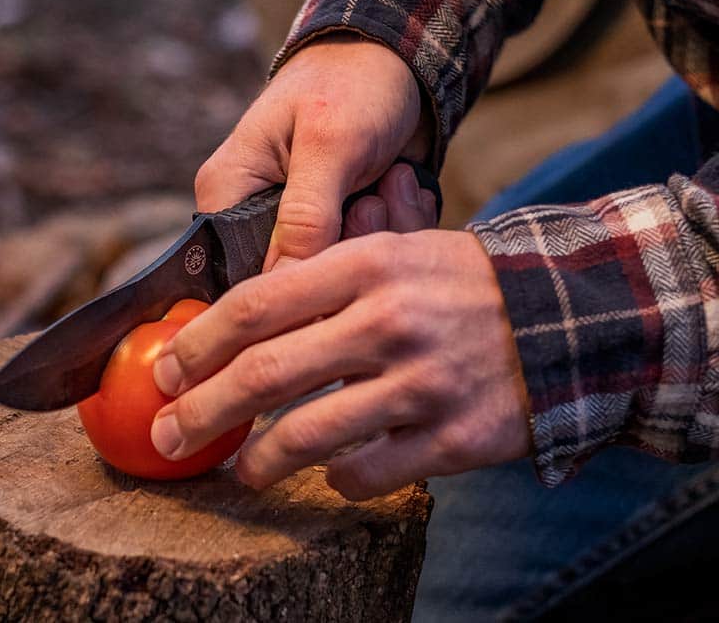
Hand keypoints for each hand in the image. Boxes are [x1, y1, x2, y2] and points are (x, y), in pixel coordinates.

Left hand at [149, 229, 530, 499]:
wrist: (569, 317)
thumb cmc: (457, 285)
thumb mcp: (391, 252)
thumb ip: (315, 277)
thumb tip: (222, 315)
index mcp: (365, 265)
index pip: (254, 305)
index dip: (197, 345)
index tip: (164, 374)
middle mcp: (389, 321)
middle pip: (265, 374)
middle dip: (203, 412)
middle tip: (170, 436)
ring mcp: (422, 383)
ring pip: (307, 436)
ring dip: (257, 461)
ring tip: (240, 469)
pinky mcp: (454, 438)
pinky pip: (366, 474)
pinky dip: (335, 480)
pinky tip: (328, 474)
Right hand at [196, 35, 432, 267]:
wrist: (396, 60)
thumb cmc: (352, 83)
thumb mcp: (330, 144)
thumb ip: (306, 217)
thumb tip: (284, 287)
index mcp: (226, 194)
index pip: (238, 276)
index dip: (286, 283)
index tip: (338, 262)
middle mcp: (251, 217)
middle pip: (289, 277)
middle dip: (344, 251)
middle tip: (375, 203)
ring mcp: (294, 225)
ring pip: (332, 269)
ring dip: (376, 235)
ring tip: (393, 184)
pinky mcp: (331, 227)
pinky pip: (360, 254)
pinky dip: (392, 229)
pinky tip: (403, 189)